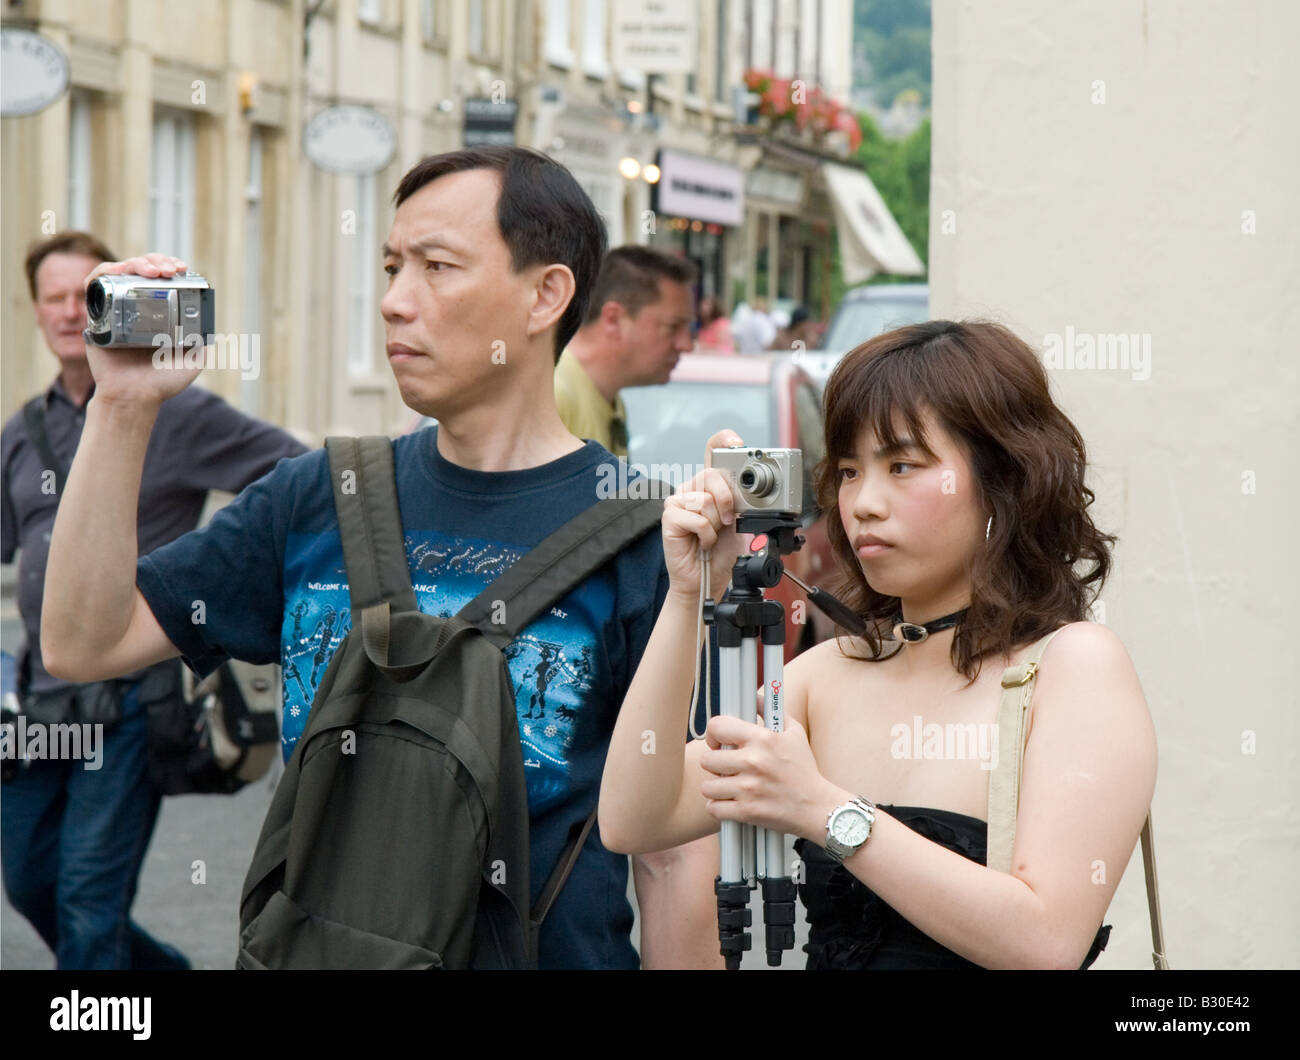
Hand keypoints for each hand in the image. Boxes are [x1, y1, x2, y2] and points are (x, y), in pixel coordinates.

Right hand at [82, 252, 200, 407]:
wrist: (134, 398)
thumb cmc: (162, 383)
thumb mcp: (193, 361)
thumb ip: (203, 343)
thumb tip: (210, 323)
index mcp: (157, 315)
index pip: (160, 280)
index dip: (169, 268)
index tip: (181, 269)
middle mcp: (135, 309)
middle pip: (141, 271)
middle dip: (156, 261)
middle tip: (169, 269)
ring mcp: (114, 309)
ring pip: (119, 271)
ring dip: (136, 263)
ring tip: (153, 270)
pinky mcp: (96, 315)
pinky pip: (95, 284)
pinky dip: (105, 271)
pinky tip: (121, 271)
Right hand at [662, 429, 746, 601]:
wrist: (707, 578)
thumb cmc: (721, 551)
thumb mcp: (737, 519)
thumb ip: (737, 499)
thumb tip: (744, 488)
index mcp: (709, 484)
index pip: (712, 450)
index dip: (724, 441)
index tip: (738, 443)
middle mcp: (691, 488)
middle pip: (712, 475)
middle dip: (727, 501)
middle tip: (727, 521)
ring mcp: (677, 501)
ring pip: (706, 500)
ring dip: (715, 524)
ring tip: (711, 535)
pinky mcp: (669, 517)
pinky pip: (697, 518)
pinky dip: (705, 534)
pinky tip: (701, 542)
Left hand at [699, 714, 847, 841]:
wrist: (817, 807)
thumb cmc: (804, 768)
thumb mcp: (793, 732)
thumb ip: (771, 709)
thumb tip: (754, 694)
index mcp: (762, 739)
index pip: (717, 727)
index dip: (714, 735)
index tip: (719, 743)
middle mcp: (753, 761)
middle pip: (707, 759)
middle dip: (715, 764)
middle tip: (727, 767)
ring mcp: (749, 788)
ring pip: (707, 786)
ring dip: (716, 788)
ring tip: (729, 787)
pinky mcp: (747, 812)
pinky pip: (713, 808)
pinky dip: (719, 807)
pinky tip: (731, 803)